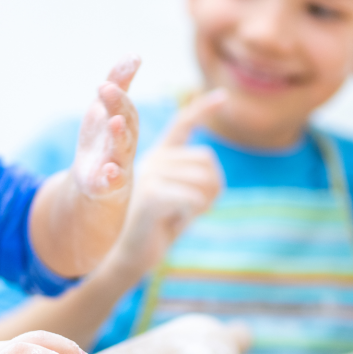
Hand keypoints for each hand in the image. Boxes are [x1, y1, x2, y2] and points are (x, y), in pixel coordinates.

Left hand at [70, 56, 141, 199]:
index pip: (125, 107)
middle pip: (125, 123)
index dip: (117, 95)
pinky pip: (112, 181)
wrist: (94, 181)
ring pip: (122, 150)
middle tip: (108, 89)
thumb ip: (118, 83)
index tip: (105, 81)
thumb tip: (135, 55)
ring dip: (119, 135)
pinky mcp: (106, 185)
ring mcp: (117, 164)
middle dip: (117, 106)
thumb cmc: (104, 141)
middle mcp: (124, 143)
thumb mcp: (105, 110)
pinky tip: (109, 170)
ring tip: (114, 121)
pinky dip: (112, 176)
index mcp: (125, 124)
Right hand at [106, 90, 226, 276]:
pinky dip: (192, 214)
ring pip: (203, 180)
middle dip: (211, 189)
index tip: (223, 97)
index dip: (202, 109)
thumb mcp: (179, 201)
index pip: (182, 125)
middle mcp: (152, 160)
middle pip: (206, 160)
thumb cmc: (157, 230)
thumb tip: (214, 177)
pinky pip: (194, 199)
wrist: (129, 256)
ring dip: (202, 204)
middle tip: (191, 209)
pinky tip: (173, 221)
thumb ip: (194, 184)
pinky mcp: (150, 195)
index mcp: (158, 157)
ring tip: (178, 215)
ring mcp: (148, 175)